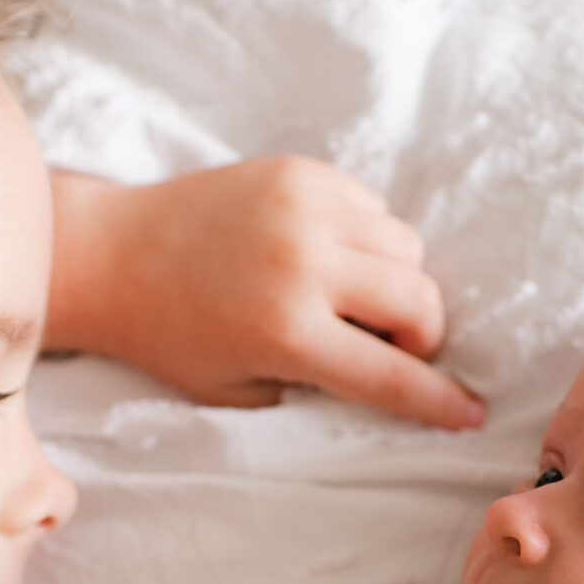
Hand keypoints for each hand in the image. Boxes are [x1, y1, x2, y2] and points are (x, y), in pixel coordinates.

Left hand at [45, 160, 483, 429]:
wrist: (114, 256)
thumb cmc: (172, 337)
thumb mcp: (240, 390)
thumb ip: (317, 387)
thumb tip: (391, 379)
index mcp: (285, 331)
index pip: (390, 374)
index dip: (438, 400)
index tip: (469, 412)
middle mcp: (303, 263)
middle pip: (420, 298)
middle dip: (421, 335)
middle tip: (388, 347)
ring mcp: (304, 208)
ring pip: (406, 246)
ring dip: (396, 282)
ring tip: (351, 299)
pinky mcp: (298, 171)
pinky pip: (372, 206)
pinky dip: (366, 237)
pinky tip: (325, 255)